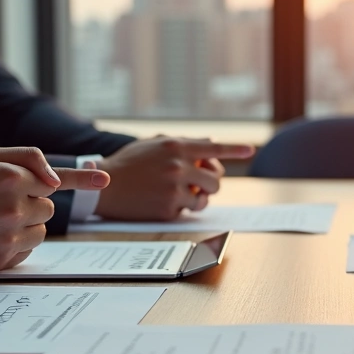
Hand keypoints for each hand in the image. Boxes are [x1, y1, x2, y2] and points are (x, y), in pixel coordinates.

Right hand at [0, 146, 109, 270]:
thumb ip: (26, 158)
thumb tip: (57, 181)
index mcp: (10, 178)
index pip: (54, 181)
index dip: (76, 179)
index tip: (104, 180)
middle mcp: (14, 207)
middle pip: (48, 207)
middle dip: (31, 202)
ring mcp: (9, 235)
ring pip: (41, 230)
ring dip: (27, 224)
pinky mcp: (2, 259)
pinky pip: (28, 250)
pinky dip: (17, 243)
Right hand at [94, 137, 254, 220]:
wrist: (103, 186)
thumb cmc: (128, 164)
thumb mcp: (153, 144)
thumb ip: (182, 143)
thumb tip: (210, 143)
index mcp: (176, 146)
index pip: (214, 148)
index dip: (235, 149)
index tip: (251, 149)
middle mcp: (178, 166)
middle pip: (216, 179)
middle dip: (210, 183)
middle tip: (199, 185)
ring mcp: (174, 188)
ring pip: (205, 198)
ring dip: (199, 198)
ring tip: (185, 195)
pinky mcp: (169, 208)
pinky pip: (188, 210)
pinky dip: (181, 208)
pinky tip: (163, 202)